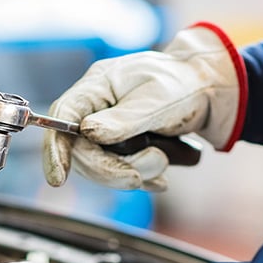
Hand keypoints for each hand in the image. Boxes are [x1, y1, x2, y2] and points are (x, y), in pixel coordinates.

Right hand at [43, 22, 246, 190]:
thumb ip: (123, 119)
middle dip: (114, 168)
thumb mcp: (157, 98)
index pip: (62, 117)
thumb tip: (88, 133)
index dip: (55, 150)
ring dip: (133, 173)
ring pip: (100, 166)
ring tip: (163, 161)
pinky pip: (117, 171)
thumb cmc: (183, 84)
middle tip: (154, 163)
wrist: (208, 91)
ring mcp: (105, 129)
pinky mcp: (119, 147)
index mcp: (96, 86)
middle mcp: (94, 109)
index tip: (58, 178)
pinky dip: (140, 178)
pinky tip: (159, 176)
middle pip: (81, 151)